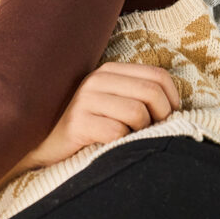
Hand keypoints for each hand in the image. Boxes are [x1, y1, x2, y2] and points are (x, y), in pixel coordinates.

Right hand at [25, 62, 180, 168]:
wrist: (44, 147)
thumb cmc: (87, 128)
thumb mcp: (112, 103)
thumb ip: (137, 96)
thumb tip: (175, 108)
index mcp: (109, 71)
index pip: (158, 76)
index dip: (172, 99)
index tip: (168, 117)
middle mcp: (96, 80)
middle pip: (151, 93)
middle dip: (162, 117)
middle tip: (152, 132)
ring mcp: (85, 100)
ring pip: (137, 113)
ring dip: (141, 132)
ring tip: (129, 138)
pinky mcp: (77, 123)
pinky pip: (117, 132)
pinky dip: (122, 143)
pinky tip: (111, 146)